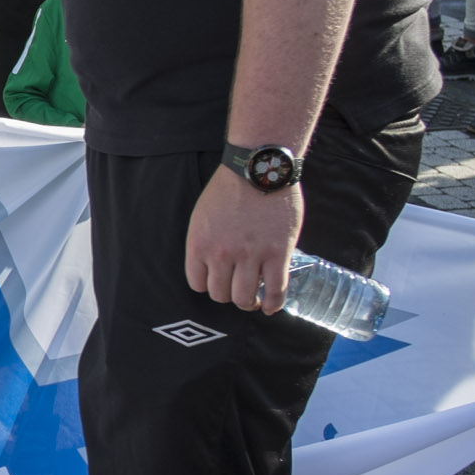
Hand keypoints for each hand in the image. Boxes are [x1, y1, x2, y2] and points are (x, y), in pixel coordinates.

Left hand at [184, 166, 302, 313]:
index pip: (197, 284)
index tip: (218, 283)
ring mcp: (250, 256)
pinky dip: (273, 303)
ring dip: (249, 303)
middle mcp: (221, 254)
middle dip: (228, 295)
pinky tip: (271, 306)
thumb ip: (205, 242)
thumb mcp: (203, 215)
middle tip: (237, 290)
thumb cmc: (230, 187)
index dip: (209, 286)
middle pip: (220, 294)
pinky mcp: (277, 254)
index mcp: (199, 243)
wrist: (259, 168)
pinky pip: (275, 290)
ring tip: (254, 300)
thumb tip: (211, 264)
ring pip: (245, 298)